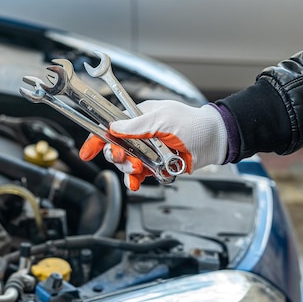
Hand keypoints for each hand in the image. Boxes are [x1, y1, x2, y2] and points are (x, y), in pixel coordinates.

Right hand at [79, 100, 227, 190]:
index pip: (109, 127)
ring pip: (125, 164)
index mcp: (137, 118)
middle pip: (114, 149)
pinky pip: (138, 176)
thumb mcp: (163, 119)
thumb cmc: (193, 123)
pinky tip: (135, 183)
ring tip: (138, 169)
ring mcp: (147, 151)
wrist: (215, 140)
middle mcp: (139, 135)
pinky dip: (134, 181)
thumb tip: (114, 127)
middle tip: (125, 159)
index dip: (96, 139)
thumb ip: (137, 125)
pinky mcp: (155, 166)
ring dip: (127, 169)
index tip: (87, 151)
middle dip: (116, 156)